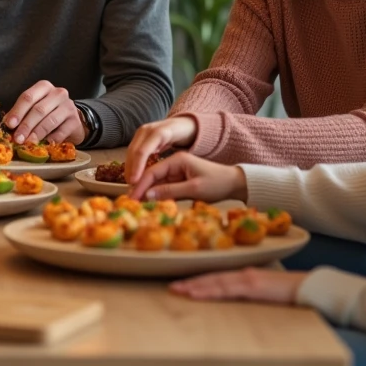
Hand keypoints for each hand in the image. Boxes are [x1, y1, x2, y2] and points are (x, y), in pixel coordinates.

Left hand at [4, 80, 83, 144]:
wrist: (72, 120)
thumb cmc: (48, 113)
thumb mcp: (34, 108)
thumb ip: (21, 113)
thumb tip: (6, 124)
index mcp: (44, 87)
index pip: (28, 97)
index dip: (18, 111)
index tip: (9, 124)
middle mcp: (58, 93)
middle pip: (39, 110)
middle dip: (26, 125)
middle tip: (18, 138)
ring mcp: (68, 107)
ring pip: (50, 121)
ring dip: (37, 133)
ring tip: (29, 143)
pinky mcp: (75, 121)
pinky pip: (61, 132)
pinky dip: (51, 139)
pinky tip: (45, 144)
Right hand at [125, 116, 196, 183]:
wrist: (185, 123)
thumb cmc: (187, 138)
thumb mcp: (187, 149)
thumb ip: (176, 163)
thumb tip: (167, 181)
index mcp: (160, 132)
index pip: (142, 151)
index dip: (137, 167)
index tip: (134, 182)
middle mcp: (147, 130)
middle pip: (133, 151)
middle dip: (130, 169)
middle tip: (131, 186)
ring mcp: (142, 132)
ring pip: (131, 151)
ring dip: (129, 167)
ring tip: (130, 184)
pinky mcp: (139, 136)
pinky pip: (133, 150)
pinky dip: (132, 163)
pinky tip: (133, 175)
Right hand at [128, 151, 246, 202]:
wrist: (235, 184)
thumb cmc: (217, 184)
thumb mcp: (194, 189)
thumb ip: (170, 191)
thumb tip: (147, 196)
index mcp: (177, 160)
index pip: (152, 172)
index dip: (140, 185)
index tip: (131, 198)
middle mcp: (174, 163)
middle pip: (152, 176)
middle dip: (140, 189)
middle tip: (130, 203)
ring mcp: (176, 172)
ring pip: (156, 183)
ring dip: (147, 193)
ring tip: (137, 205)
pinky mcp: (179, 180)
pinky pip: (163, 187)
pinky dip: (156, 195)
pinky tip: (149, 203)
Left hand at [169, 268, 307, 304]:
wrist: (308, 287)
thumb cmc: (289, 291)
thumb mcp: (265, 291)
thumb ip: (250, 291)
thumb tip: (236, 296)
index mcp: (245, 275)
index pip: (217, 277)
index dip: (198, 280)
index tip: (183, 283)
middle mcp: (243, 274)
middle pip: (211, 278)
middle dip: (190, 282)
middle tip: (172, 287)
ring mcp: (247, 279)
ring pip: (215, 282)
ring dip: (195, 286)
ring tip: (179, 290)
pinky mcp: (253, 286)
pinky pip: (226, 289)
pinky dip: (210, 291)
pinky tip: (198, 293)